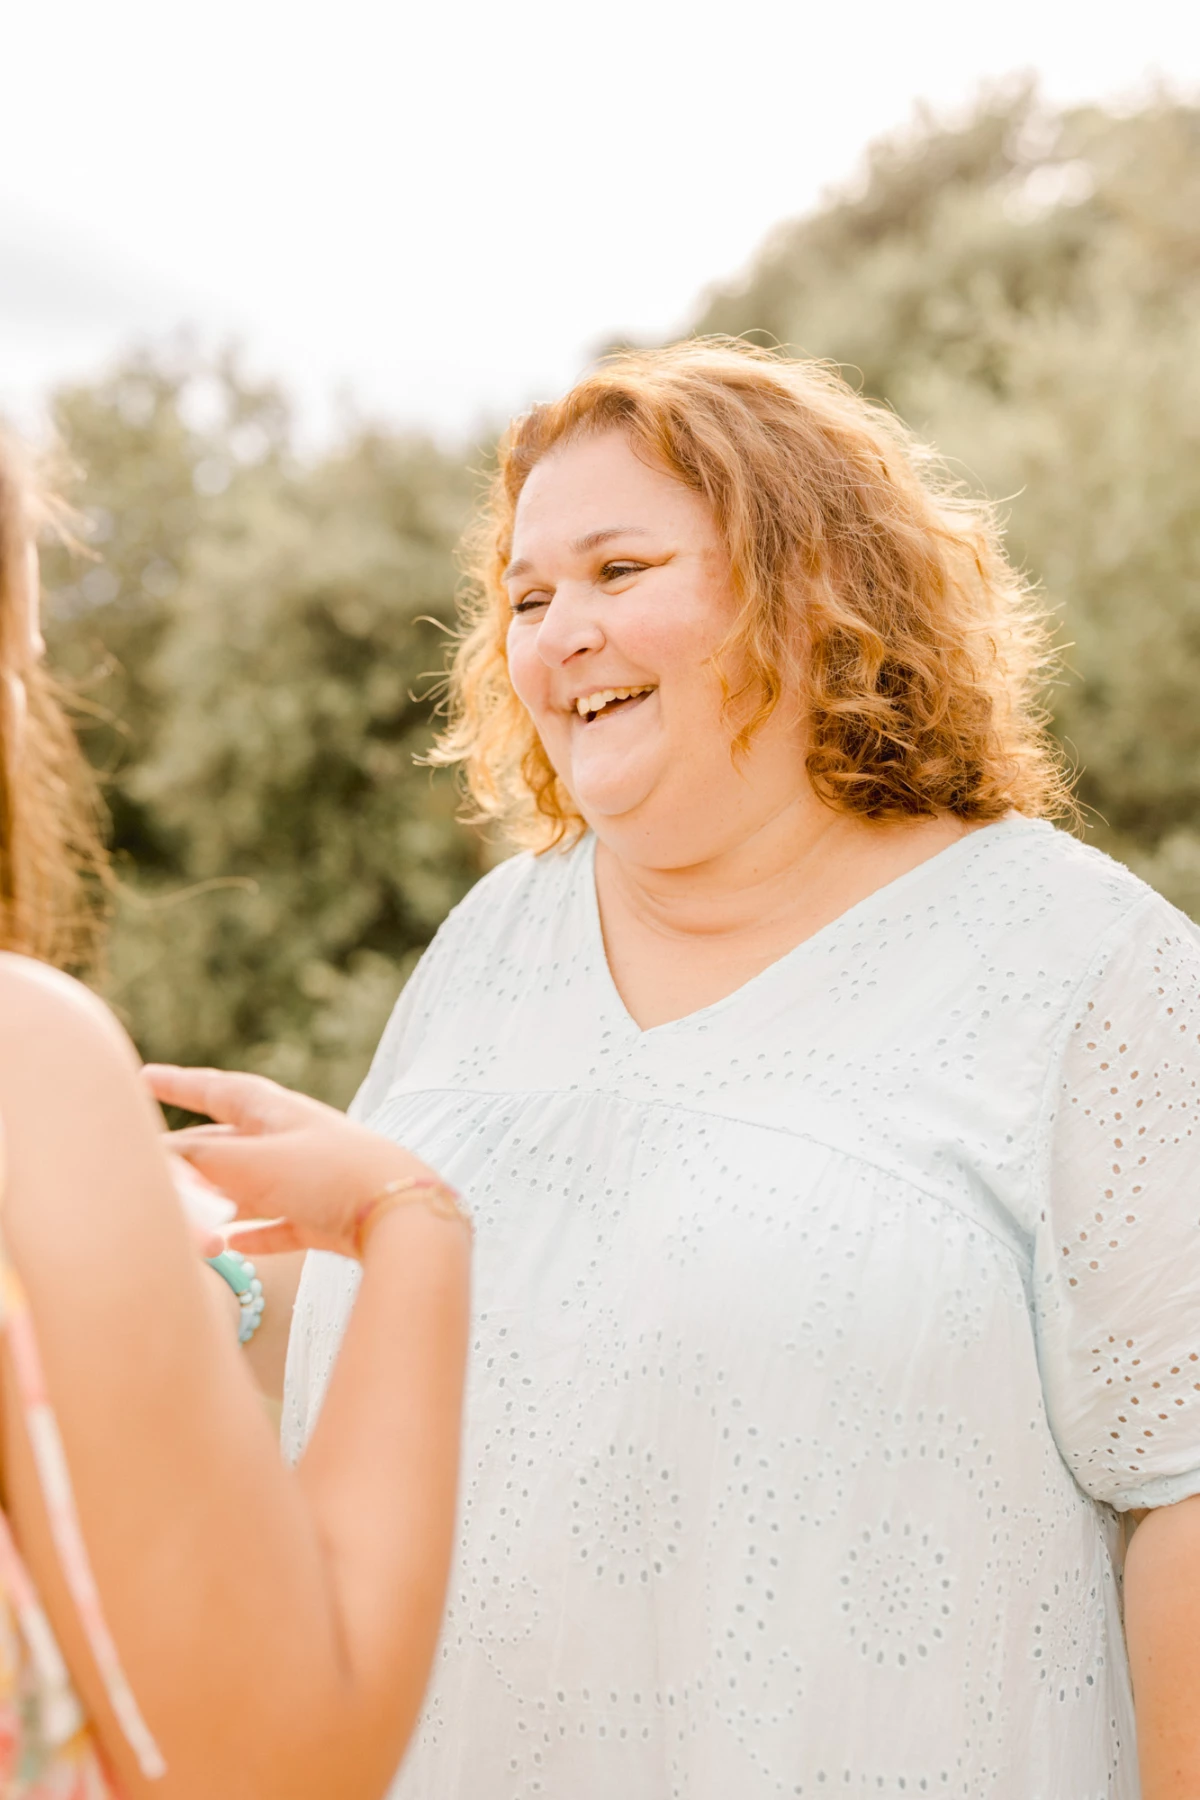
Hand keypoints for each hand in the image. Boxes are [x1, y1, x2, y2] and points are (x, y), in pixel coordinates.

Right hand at [144, 1065, 449, 1259]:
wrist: (402, 1212)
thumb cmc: (327, 1174)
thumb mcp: (250, 1162)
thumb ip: (199, 1159)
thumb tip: (156, 1157)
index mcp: (276, 1112)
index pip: (218, 1091)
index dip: (180, 1084)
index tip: (144, 1077)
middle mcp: (293, 1141)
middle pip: (231, 1140)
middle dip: (193, 1147)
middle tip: (155, 1154)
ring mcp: (312, 1180)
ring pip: (251, 1187)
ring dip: (217, 1199)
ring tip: (184, 1212)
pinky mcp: (327, 1219)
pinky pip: (280, 1224)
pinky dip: (253, 1234)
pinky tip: (233, 1248)